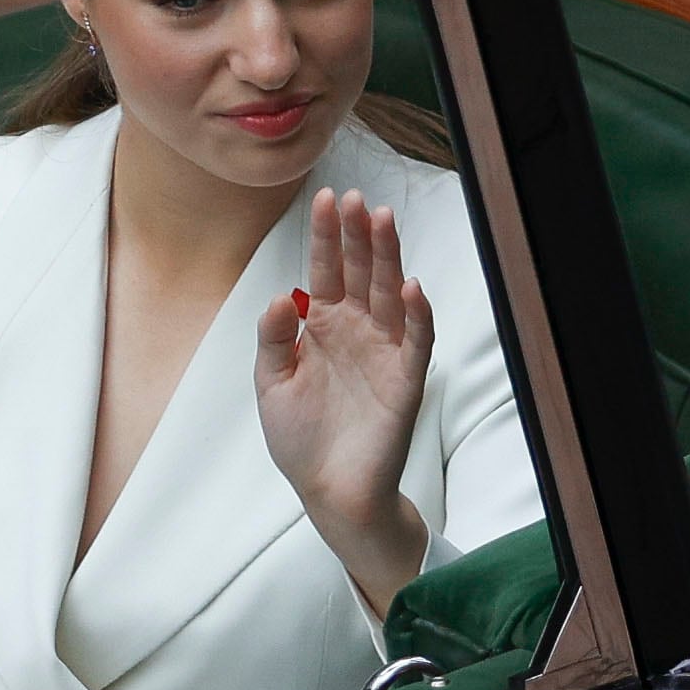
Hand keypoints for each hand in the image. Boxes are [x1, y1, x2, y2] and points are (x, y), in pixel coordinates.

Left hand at [253, 188, 434, 614]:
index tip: (325, 198)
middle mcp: (357, 332)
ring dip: (389, 260)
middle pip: (361, 273)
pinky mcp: (405, 381)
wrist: (329, 491)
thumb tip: (283, 294)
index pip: (327, 272)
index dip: (327, 237)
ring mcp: (384, 353)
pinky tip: (412, 287)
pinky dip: (417, 315)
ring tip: (384, 221)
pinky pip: (415, 342)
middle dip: (359, 236)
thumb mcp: (272, 384)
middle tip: (357, 198)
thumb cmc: (301, 439)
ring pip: (390, 296)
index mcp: (323, 328)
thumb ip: (273, 339)